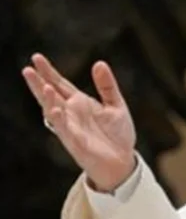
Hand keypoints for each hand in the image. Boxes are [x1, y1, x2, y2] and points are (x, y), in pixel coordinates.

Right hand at [22, 53, 136, 191]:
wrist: (123, 161)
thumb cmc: (117, 134)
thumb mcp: (116, 105)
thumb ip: (107, 86)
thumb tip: (99, 63)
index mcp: (80, 103)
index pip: (60, 84)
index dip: (49, 72)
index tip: (36, 57)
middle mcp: (71, 114)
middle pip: (50, 96)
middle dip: (39, 83)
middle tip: (28, 69)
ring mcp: (71, 128)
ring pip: (54, 112)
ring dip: (48, 100)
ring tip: (44, 86)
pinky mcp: (76, 143)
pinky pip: (65, 131)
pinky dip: (59, 120)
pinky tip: (54, 109)